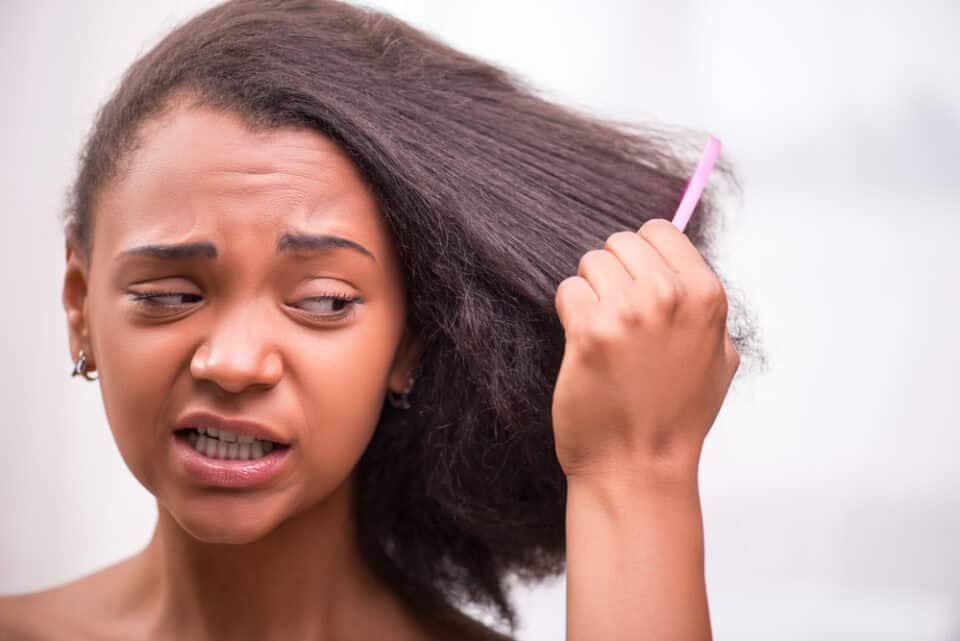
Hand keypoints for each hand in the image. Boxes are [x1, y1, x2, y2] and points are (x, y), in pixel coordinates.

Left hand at [552, 218, 739, 482]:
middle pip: (620, 242)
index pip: (660, 231)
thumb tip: (680, 266)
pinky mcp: (590, 331)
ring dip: (589, 293)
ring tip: (603, 335)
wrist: (639, 467)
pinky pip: (568, 291)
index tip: (635, 282)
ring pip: (589, 263)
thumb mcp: (718, 357)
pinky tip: (585, 346)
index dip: (641, 255)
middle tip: (616, 315)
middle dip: (612, 273)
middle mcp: (670, 296)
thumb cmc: (675, 417)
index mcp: (706, 296)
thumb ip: (703, 307)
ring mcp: (629, 311)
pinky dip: (570, 314)